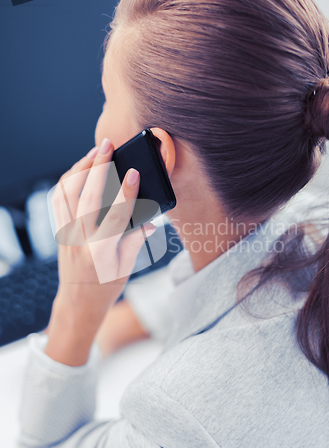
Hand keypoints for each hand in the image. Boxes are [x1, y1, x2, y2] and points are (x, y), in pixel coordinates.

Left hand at [44, 139, 155, 364]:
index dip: (127, 192)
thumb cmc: (105, 287)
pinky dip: (67, 180)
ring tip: (94, 152)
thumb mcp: (126, 268)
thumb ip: (136, 241)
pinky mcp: (59, 229)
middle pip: (87, 197)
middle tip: (107, 145)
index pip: (115, 216)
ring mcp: (66, 233)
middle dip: (98, 167)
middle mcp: (80, 239)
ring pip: (67, 193)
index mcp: (101, 251)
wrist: (78, 302)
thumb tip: (150, 222)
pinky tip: (79, 170)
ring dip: (80, 168)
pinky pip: (58, 199)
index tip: (134, 172)